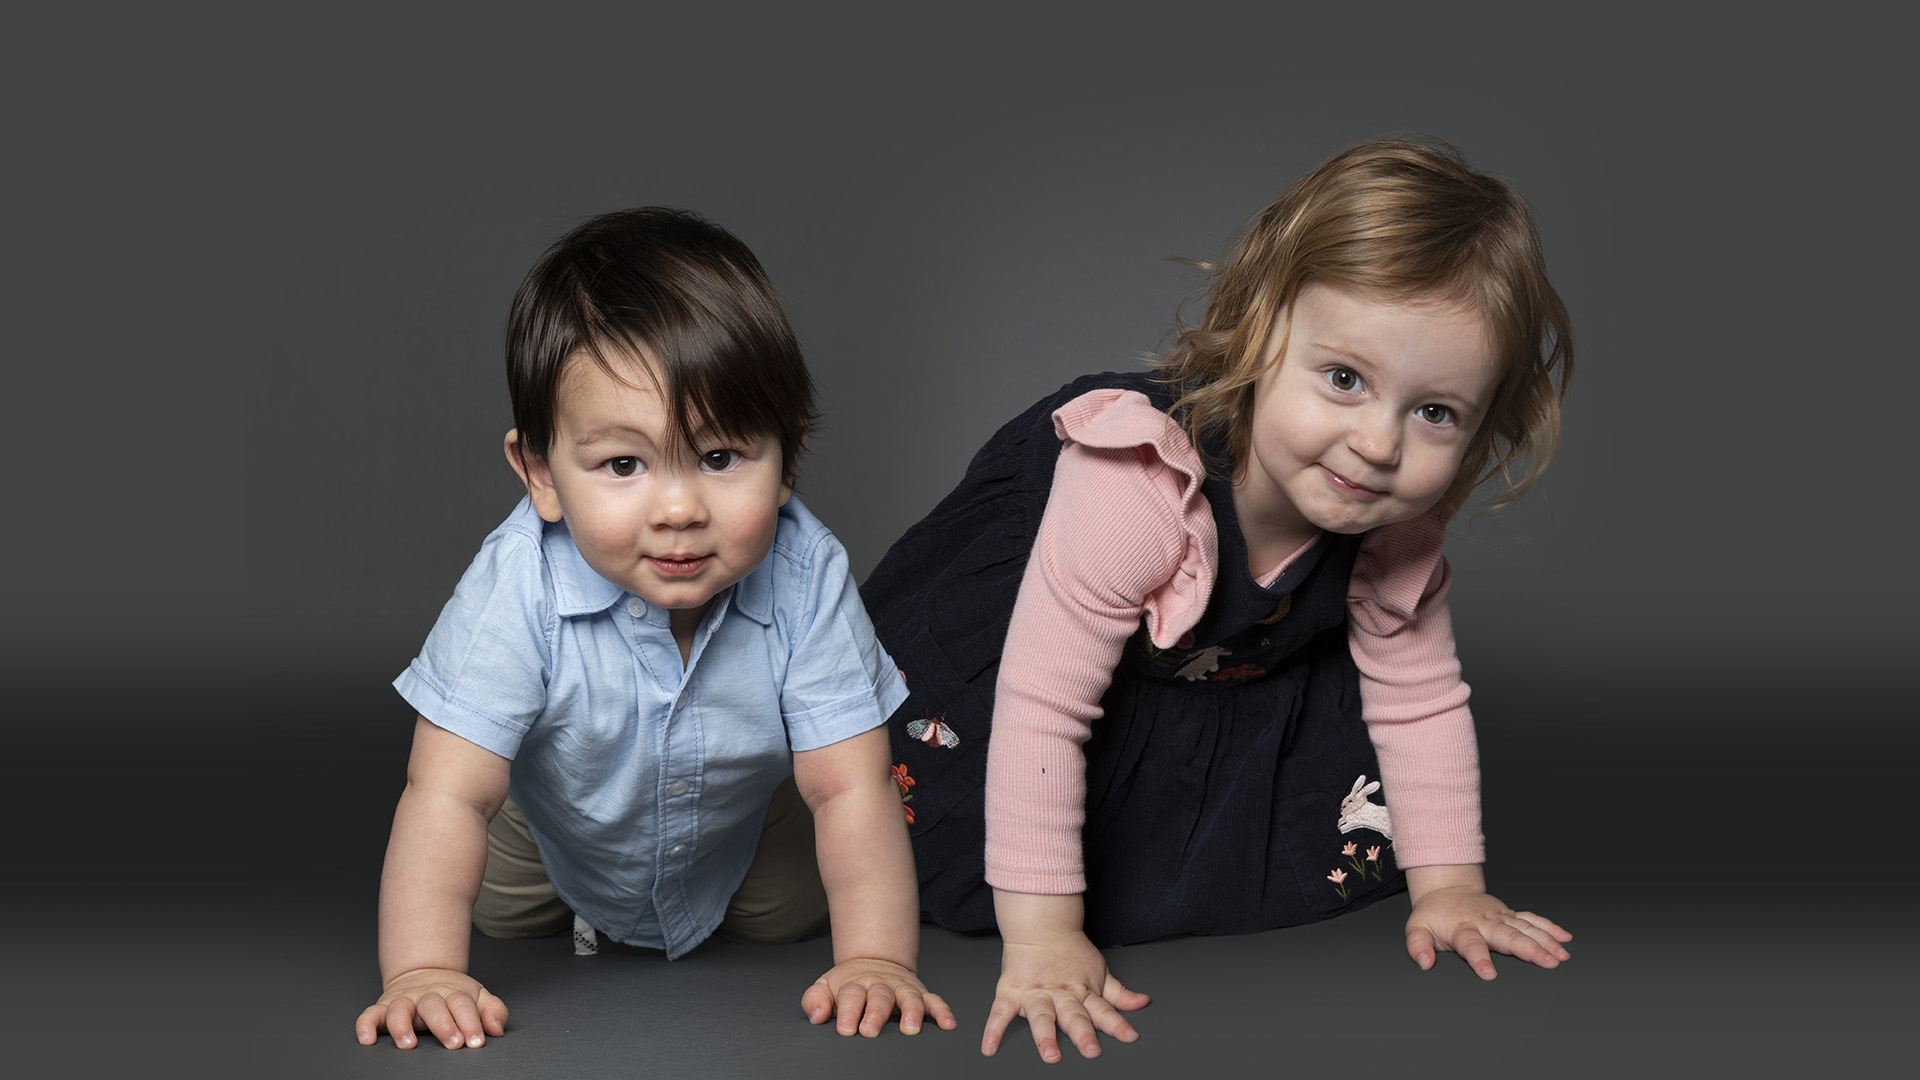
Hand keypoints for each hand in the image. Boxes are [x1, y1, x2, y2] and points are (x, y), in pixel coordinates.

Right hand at [355, 967, 507, 1048]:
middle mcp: (427, 995)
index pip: (463, 1005)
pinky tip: (367, 1039)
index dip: (471, 1023)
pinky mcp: (383, 1006)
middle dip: (444, 1026)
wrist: (424, 971)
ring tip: (409, 1044)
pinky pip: (370, 1013)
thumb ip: (491, 1010)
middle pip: (434, 1007)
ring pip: (400, 1009)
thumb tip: (497, 1029)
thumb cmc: (452, 993)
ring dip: (402, 1026)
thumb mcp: (477, 996)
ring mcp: (404, 1000)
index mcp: (452, 993)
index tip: (476, 1041)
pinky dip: (366, 1024)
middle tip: (454, 1043)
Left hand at [802, 957, 955, 1037]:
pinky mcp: (920, 993)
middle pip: (880, 997)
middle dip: (876, 1014)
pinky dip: (943, 1011)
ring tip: (909, 1029)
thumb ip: (815, 1000)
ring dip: (911, 1011)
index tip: (847, 1029)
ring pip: (909, 997)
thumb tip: (816, 1015)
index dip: (849, 1012)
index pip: (851, 996)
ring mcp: (901, 988)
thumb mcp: (825, 987)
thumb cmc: (849, 984)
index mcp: (856, 984)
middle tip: (871, 1030)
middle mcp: (880, 985)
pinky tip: (948, 1024)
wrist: (873, 962)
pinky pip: (934, 1000)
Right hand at [983, 930, 1147, 1061]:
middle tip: (1091, 1050)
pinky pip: (1000, 1013)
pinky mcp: (1011, 992)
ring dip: (1046, 1035)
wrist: (1040, 924)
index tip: (1129, 1036)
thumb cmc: (1070, 951)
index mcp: (1082, 991)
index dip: (1117, 1023)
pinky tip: (989, 1047)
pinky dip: (993, 1030)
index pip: (1103, 1010)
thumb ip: (1118, 993)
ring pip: (1041, 1016)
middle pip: (1073, 1016)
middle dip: (1082, 1034)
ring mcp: (1035, 994)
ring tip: (1050, 1054)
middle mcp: (1060, 994)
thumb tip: (1141, 1003)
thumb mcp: (1100, 971)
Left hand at [1405, 885, 1571, 979]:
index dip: (1479, 959)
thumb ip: (1418, 946)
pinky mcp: (1509, 914)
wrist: (1446, 890)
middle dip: (1529, 950)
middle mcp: (1484, 922)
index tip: (1490, 974)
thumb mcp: (1417, 929)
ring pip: (1526, 928)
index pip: (1471, 945)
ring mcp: (1500, 917)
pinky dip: (1549, 927)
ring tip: (1562, 956)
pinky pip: (1532, 919)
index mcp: (1462, 928)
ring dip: (1546, 941)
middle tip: (1548, 963)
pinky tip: (1565, 938)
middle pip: (1509, 937)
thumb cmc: (1433, 915)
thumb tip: (1424, 963)